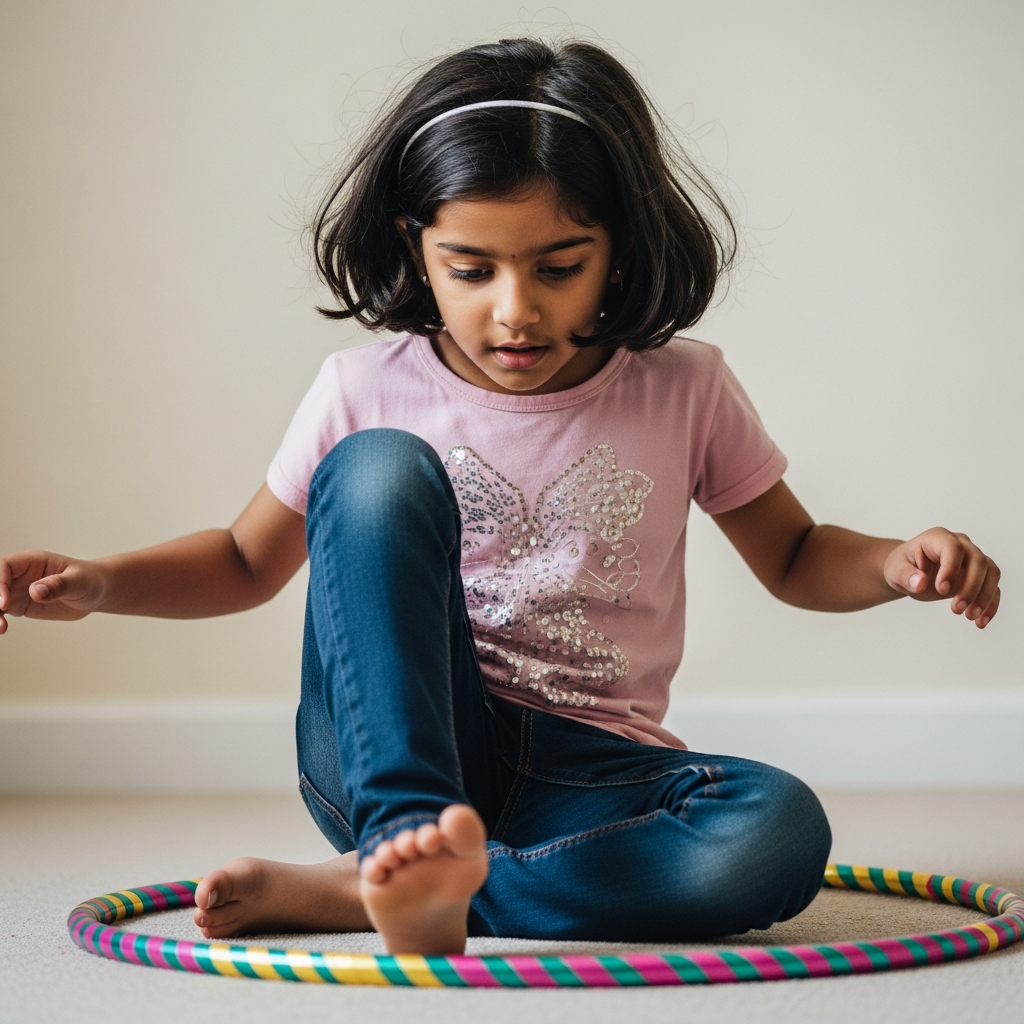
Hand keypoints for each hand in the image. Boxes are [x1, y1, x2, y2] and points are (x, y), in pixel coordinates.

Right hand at [0, 551, 106, 633]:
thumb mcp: (79, 581)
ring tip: (1, 627)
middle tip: (0, 614)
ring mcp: (17, 590)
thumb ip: (59, 585)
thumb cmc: (89, 580)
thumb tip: (37, 591)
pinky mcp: (19, 604)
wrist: (95, 593)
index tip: (5, 603)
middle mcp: (20, 574)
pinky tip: (2, 629)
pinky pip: (1, 611)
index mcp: (33, 561)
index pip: (5, 566)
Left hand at [884, 529, 1000, 627]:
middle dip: (971, 587)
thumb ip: (906, 575)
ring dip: (984, 597)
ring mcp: (972, 559)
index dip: (951, 569)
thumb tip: (920, 583)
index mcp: (938, 538)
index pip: (953, 548)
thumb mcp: (895, 570)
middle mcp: (961, 544)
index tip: (941, 589)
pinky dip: (990, 605)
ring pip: (991, 573)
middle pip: (978, 561)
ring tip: (969, 616)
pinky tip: (980, 621)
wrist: (908, 572)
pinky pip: (993, 587)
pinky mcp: (979, 576)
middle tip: (956, 609)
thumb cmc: (902, 566)